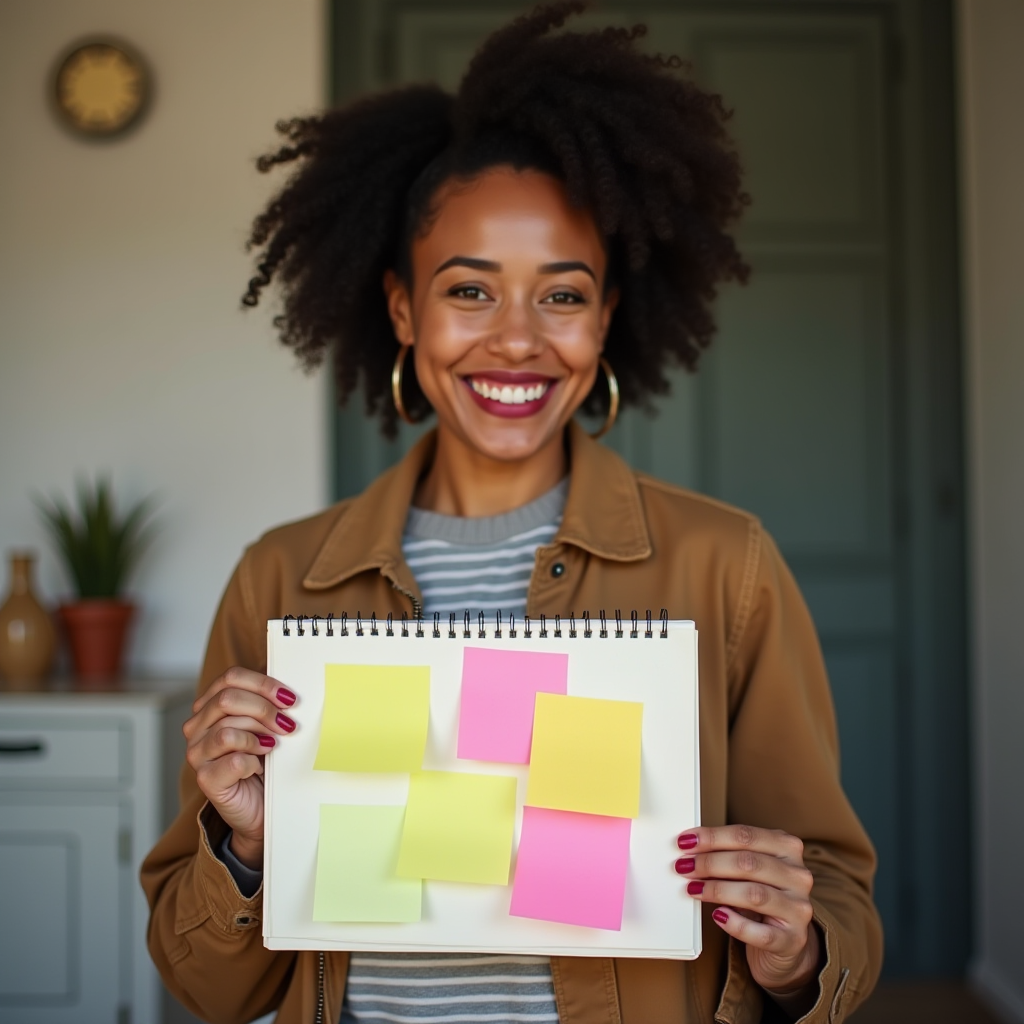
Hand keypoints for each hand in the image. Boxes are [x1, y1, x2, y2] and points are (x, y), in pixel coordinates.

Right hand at [183, 667, 297, 868]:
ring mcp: (197, 754)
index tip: (289, 698)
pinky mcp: (205, 778)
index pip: (230, 678)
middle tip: (288, 725)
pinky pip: (232, 759)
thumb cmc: (266, 764)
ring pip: (227, 729)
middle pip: (227, 699)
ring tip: (273, 747)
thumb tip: (290, 690)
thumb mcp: (268, 726)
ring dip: (259, 736)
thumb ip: (270, 705)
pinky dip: (252, 761)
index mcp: (210, 707)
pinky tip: (259, 766)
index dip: (262, 683)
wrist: (263, 807)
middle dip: (264, 709)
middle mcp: (197, 728)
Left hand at [674, 825, 821, 997]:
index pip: (746, 836)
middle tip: (684, 866)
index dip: (712, 837)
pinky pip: (761, 933)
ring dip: (717, 890)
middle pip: (749, 863)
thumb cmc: (762, 896)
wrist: (786, 938)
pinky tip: (718, 916)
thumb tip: (690, 848)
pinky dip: (736, 924)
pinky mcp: (793, 940)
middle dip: (710, 863)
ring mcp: (799, 908)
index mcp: (788, 848)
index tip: (685, 842)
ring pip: (754, 894)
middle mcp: (798, 875)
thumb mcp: (751, 869)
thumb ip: (728, 854)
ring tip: (693, 888)